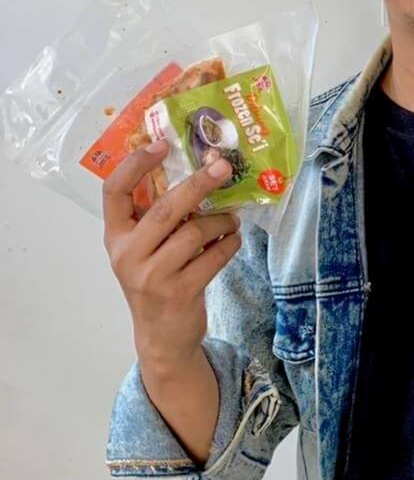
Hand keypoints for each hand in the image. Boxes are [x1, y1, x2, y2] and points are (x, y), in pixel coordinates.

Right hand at [102, 139, 242, 372]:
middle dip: (199, 184)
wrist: (162, 336)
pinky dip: (229, 245)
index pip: (114, 191)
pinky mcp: (179, 292)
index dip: (135, 163)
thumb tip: (201, 168)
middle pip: (165, 208)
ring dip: (222, 222)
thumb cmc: (158, 279)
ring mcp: (152, 275)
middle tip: (223, 167)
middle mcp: (128, 254)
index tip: (161, 144)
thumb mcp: (147, 247)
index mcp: (116, 236)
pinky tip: (233, 241)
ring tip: (232, 221)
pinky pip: (213, 257)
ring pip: (195, 232)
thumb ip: (160, 215)